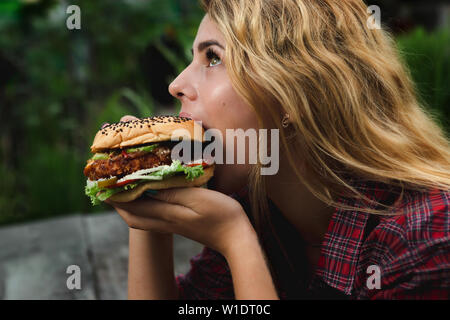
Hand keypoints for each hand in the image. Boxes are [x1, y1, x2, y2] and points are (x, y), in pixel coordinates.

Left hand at [105, 187, 255, 256]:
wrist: (236, 237)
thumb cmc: (221, 215)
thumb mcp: (197, 199)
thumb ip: (172, 192)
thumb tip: (147, 184)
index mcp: (167, 215)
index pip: (132, 206)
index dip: (116, 195)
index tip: (105, 181)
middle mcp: (165, 222)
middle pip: (132, 216)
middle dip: (117, 202)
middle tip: (110, 185)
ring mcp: (172, 225)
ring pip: (141, 217)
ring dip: (129, 204)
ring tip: (125, 188)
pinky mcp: (179, 225)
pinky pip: (153, 216)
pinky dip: (144, 205)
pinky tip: (151, 194)